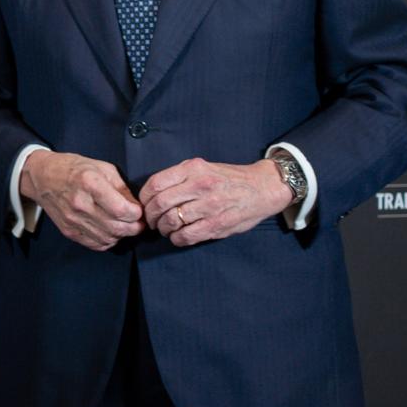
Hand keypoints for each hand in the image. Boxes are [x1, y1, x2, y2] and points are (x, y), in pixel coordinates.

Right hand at [20, 150, 144, 250]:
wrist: (42, 177)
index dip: (137, 214)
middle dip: (134, 227)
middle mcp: (80, 203)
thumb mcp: (102, 167)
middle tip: (138, 223)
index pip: (122, 210)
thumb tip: (135, 206)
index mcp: (89, 183)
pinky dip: (107, 241)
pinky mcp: (68, 230)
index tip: (139, 211)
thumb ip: (121, 187)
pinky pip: (95, 244)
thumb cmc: (72, 168)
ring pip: (108, 238)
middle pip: (117, 227)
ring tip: (124, 226)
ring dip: (122, 235)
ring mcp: (73, 219)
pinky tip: (109, 231)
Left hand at [140, 158, 290, 246]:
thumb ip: (179, 176)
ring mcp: (209, 206)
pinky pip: (186, 236)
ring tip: (165, 228)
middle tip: (152, 220)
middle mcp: (200, 185)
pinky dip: (176, 239)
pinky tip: (178, 236)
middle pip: (160, 204)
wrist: (262, 188)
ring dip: (163, 228)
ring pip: (171, 221)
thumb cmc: (228, 178)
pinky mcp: (217, 225)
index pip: (155, 184)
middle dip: (150, 216)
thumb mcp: (203, 167)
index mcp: (193, 169)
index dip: (144, 198)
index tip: (144, 204)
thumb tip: (152, 193)